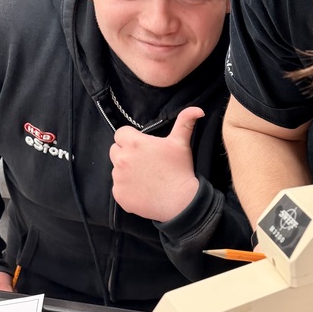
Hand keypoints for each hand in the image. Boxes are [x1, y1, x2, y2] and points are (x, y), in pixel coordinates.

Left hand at [110, 107, 202, 221]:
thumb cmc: (180, 170)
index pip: (120, 134)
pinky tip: (143, 191)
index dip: (131, 139)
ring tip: (146, 179)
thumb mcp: (181, 143)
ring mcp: (118, 178)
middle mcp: (122, 159)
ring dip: (126, 172)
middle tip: (144, 164)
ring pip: (116, 170)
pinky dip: (128, 190)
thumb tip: (197, 109)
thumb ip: (185, 122)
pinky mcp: (119, 194)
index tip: (142, 148)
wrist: (180, 201)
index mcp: (134, 143)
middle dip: (126, 154)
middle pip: (115, 151)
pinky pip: (118, 188)